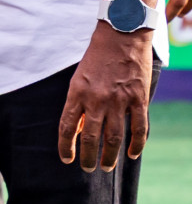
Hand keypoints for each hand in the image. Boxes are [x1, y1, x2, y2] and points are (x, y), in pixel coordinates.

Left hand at [58, 21, 154, 171]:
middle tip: (87, 168)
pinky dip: (136, 145)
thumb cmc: (96, 57)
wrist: (120, 35)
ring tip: (106, 167)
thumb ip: (78, 103)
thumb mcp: (78, 78)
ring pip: (114, 137)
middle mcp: (96, 99)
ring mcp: (119, 100)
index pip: (67, 127)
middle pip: (91, 137)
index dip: (66, 146)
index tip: (66, 158)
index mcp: (77, 93)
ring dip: (109, 156)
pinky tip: (132, 155)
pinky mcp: (138, 99)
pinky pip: (138, 128)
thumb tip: (78, 129)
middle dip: (88, 157)